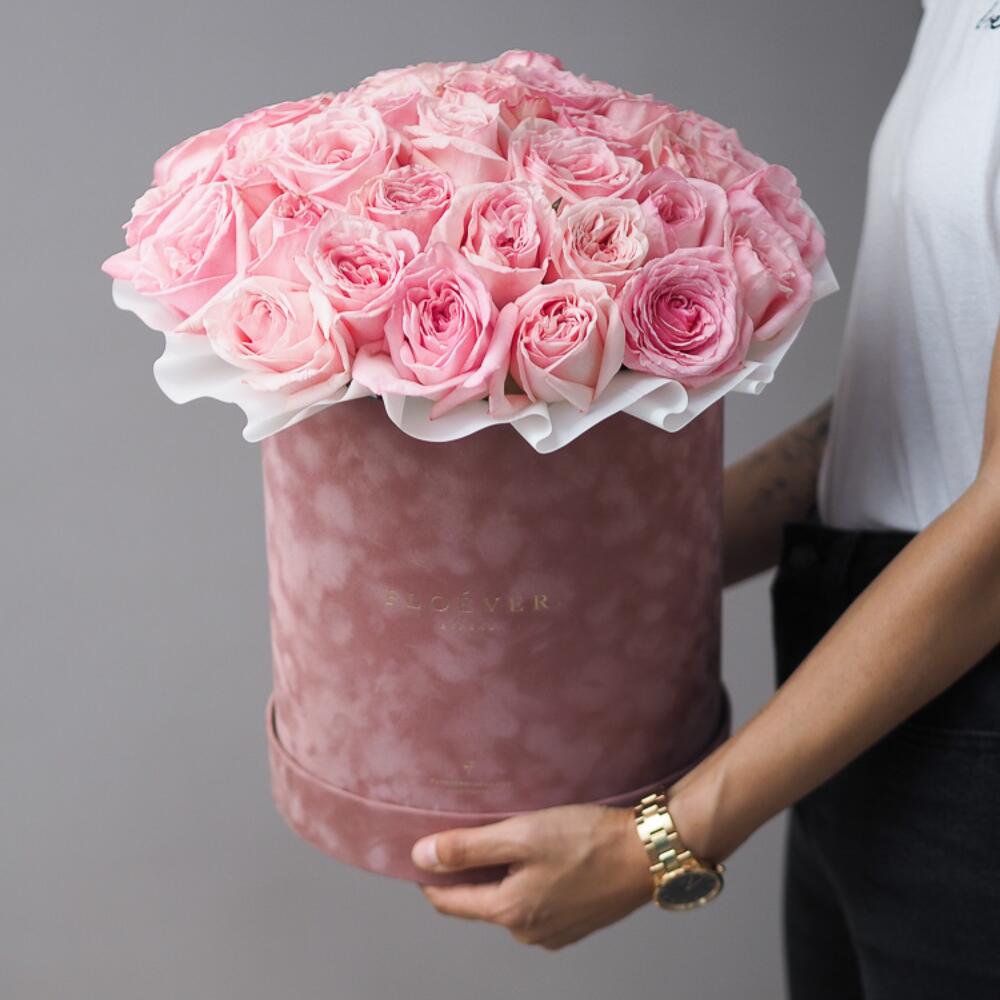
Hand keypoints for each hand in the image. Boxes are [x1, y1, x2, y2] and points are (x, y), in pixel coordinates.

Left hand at [411, 804, 652, 949]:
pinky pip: (537, 901)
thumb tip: (420, 857)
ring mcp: (554, 932)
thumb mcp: (521, 834)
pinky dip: (530, 879)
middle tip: (473, 829)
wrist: (649, 853)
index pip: (448, 900)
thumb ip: (468, 848)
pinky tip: (544, 853)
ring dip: (504, 872)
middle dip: (470, 869)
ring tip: (513, 836)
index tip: (424, 846)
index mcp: (509, 911)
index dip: (430, 874)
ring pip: (510, 899)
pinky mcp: (577, 922)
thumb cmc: (588, 840)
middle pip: (480, 899)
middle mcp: (528, 931)